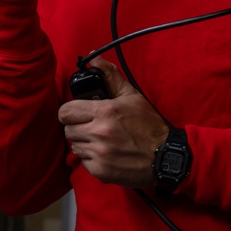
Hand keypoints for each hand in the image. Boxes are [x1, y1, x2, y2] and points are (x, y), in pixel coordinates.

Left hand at [59, 58, 170, 187]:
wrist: (164, 155)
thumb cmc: (148, 124)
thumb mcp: (132, 96)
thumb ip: (110, 76)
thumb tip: (94, 59)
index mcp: (105, 112)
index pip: (66, 112)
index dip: (70, 111)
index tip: (77, 113)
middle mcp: (99, 133)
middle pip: (68, 130)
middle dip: (77, 127)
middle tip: (91, 126)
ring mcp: (99, 154)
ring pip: (74, 146)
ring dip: (84, 143)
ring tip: (100, 141)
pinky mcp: (100, 171)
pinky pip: (83, 162)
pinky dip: (91, 158)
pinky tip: (105, 154)